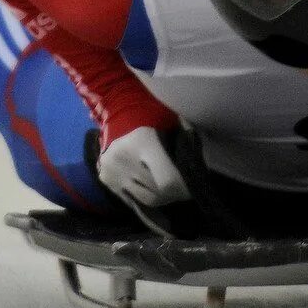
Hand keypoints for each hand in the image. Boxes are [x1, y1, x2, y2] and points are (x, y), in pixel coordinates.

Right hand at [96, 126, 249, 238]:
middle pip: (158, 194)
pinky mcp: (105, 179)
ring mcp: (111, 172)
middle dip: (175, 193)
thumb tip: (201, 173)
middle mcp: (124, 160)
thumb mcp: (174, 122)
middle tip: (185, 188)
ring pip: (146, 200)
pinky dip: (146, 198)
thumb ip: (188, 145)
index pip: (168, 181)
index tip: (192, 187)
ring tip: (169, 186)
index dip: (184, 188)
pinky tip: (155, 193)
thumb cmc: (152, 113)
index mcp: (143, 144)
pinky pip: (132, 200)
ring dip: (162, 197)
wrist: (116, 107)